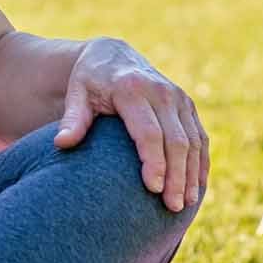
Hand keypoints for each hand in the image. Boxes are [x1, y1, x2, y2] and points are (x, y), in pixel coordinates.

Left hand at [51, 38, 208, 212]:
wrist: (113, 55)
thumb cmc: (90, 80)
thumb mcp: (77, 93)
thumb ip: (73, 119)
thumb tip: (62, 143)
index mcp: (132, 89)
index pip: (149, 132)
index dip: (153, 162)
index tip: (152, 189)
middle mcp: (161, 92)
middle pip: (176, 140)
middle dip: (176, 176)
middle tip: (172, 206)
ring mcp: (178, 98)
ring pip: (193, 140)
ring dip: (191, 173)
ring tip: (186, 203)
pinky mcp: (187, 104)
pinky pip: (200, 136)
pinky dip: (201, 161)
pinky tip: (198, 185)